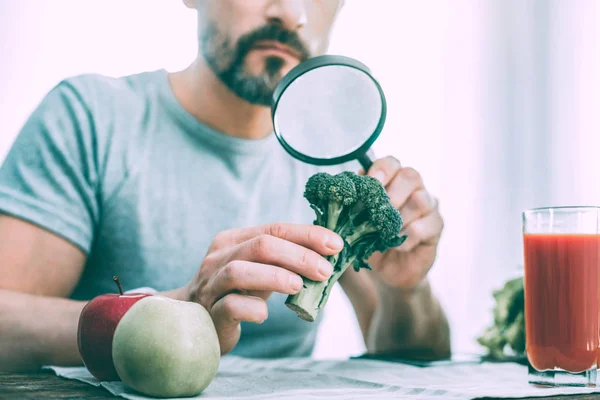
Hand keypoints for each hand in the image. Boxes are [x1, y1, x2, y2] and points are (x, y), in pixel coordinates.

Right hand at [180, 223, 342, 353]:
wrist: (196, 321)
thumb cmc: (237, 291)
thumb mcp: (259, 269)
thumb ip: (284, 260)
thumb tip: (329, 255)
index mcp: (233, 240)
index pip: (274, 229)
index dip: (307, 235)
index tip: (336, 245)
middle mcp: (219, 257)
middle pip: (260, 245)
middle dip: (298, 255)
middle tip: (325, 270)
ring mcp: (211, 284)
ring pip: (240, 271)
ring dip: (275, 276)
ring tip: (300, 286)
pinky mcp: (210, 313)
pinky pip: (230, 306)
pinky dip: (252, 308)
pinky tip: (265, 314)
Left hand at [363, 156, 443, 288]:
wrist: (387, 272)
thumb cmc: (372, 240)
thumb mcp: (358, 221)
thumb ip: (356, 202)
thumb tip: (351, 185)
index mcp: (392, 181)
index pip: (391, 163)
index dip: (381, 170)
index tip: (370, 183)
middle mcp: (413, 189)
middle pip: (411, 176)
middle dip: (392, 194)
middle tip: (378, 213)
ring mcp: (428, 206)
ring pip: (420, 199)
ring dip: (399, 217)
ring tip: (385, 233)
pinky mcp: (436, 226)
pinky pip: (428, 224)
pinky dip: (409, 235)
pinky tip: (397, 244)